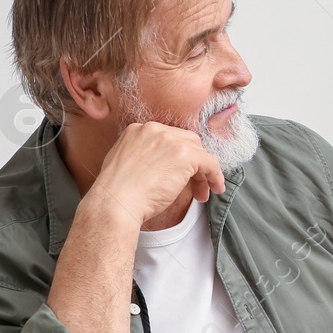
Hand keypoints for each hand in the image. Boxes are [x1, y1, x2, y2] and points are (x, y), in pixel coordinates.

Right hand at [90, 120, 226, 225]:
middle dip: (193, 164)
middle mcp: (155, 129)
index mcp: (138, 130)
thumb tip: (164, 166)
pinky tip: (215, 188)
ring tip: (202, 192)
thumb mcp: (127, 163)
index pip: (169, 139)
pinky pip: (210, 163)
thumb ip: (145, 156)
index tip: (180, 174)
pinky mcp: (185, 155)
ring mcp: (170, 140)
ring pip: (199, 152)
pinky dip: (215, 176)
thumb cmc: (119, 193)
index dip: (179, 157)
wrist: (116, 203)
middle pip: (187, 142)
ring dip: (203, 173)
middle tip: (194, 185)